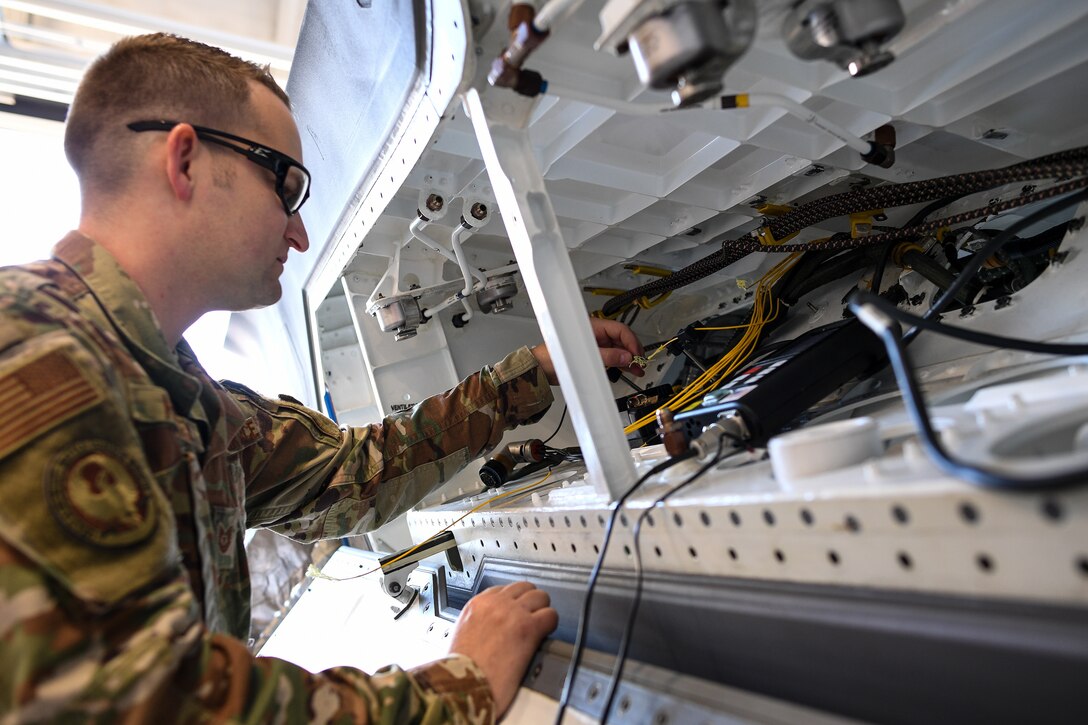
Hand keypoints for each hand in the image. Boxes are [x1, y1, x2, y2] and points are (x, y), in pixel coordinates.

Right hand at [449, 581, 557, 716]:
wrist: (463, 686)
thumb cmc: (459, 670)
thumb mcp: (461, 636)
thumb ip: (476, 625)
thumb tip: (487, 630)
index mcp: (477, 605)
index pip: (502, 589)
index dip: (513, 601)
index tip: (516, 612)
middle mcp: (495, 604)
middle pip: (524, 588)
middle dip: (530, 602)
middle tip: (532, 618)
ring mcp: (513, 613)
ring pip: (540, 597)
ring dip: (542, 611)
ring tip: (540, 626)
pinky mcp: (529, 628)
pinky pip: (550, 615)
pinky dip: (550, 624)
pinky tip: (545, 635)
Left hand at [531, 317, 644, 384]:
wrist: (541, 369)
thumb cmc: (555, 357)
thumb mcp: (586, 358)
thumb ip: (609, 357)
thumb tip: (627, 357)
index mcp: (593, 327)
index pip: (620, 330)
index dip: (632, 342)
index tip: (638, 355)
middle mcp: (595, 334)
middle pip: (621, 339)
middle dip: (632, 351)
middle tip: (640, 363)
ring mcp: (595, 344)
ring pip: (617, 349)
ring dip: (628, 359)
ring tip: (637, 370)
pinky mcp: (593, 355)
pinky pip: (611, 357)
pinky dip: (619, 363)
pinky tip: (627, 370)